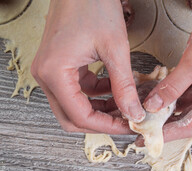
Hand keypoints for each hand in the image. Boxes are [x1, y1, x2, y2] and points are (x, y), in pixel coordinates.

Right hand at [31, 0, 144, 133]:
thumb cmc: (92, 5)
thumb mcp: (115, 49)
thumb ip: (124, 86)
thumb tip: (133, 113)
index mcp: (54, 73)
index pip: (79, 116)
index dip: (107, 126)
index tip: (128, 126)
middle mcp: (46, 75)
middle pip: (72, 117)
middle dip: (101, 123)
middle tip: (126, 122)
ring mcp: (52, 70)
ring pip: (75, 105)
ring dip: (100, 110)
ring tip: (126, 107)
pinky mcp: (61, 65)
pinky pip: (78, 90)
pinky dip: (97, 95)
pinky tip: (116, 90)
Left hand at [143, 0, 191, 141]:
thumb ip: (174, 85)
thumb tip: (154, 105)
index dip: (169, 133)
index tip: (148, 138)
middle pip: (188, 116)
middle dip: (164, 122)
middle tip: (141, 127)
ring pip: (183, 103)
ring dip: (164, 107)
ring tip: (144, 113)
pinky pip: (182, 87)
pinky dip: (168, 91)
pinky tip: (153, 94)